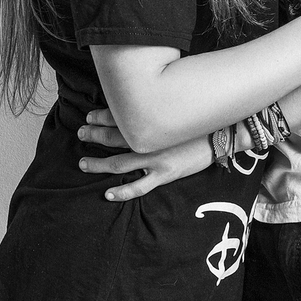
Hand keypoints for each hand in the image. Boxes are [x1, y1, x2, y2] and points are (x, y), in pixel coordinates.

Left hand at [78, 109, 212, 201]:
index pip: (119, 117)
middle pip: (114, 137)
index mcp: (151, 120)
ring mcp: (156, 158)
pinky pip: (139, 186)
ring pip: (119, 162)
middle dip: (94, 135)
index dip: (101, 117)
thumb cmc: (197, 120)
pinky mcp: (164, 174)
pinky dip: (122, 192)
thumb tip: (135, 106)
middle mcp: (150, 138)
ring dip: (98, 163)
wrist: (220, 135)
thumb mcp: (174, 109)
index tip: (89, 117)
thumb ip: (155, 110)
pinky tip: (107, 194)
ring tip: (83, 163)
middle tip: (80, 134)